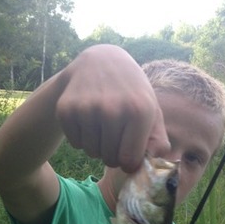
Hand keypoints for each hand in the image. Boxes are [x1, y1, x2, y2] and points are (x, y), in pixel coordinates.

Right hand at [55, 45, 170, 172]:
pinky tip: (87, 119)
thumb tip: (157, 157)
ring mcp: (87, 108)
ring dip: (96, 146)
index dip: (128, 162)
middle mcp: (112, 109)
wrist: (100, 61)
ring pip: (91, 152)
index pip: (128, 161)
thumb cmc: (131, 93)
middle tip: (114, 135)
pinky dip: (81, 138)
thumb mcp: (151, 110)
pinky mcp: (66, 109)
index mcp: (138, 111)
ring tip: (102, 126)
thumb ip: (158, 139)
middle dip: (112, 154)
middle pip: (109, 159)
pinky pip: (75, 143)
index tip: (128, 152)